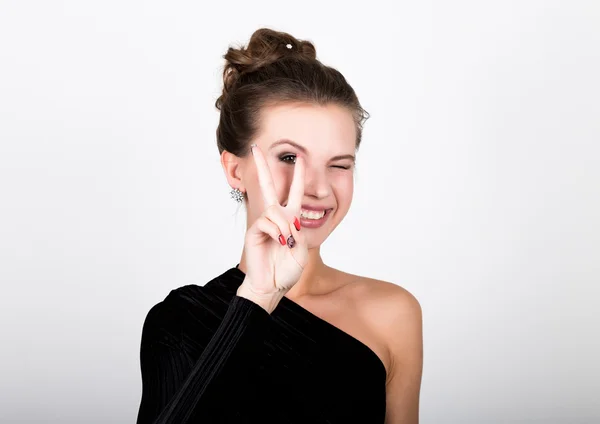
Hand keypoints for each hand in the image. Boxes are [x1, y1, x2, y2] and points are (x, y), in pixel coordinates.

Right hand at [240, 143, 307, 301]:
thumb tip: (286, 217)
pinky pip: (267, 222)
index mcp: (290, 218)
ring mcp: (263, 223)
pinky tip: (279, 242)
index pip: (294, 192)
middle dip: (261, 166)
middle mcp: (275, 216)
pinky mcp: (253, 231)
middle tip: (255, 148)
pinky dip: (277, 232)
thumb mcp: (302, 247)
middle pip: (268, 185)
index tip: (300, 157)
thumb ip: (297, 229)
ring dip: (285, 226)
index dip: (298, 175)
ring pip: (275, 210)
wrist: (273, 285)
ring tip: (287, 242)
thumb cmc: (288, 268)